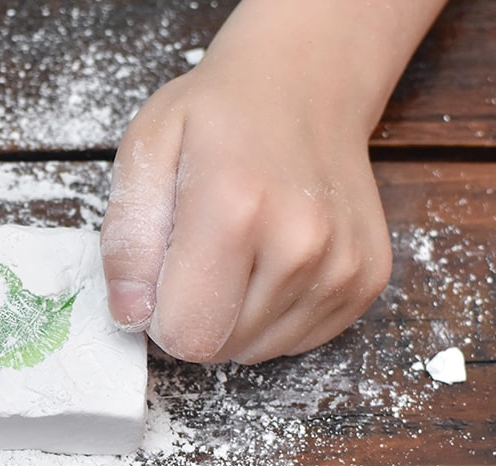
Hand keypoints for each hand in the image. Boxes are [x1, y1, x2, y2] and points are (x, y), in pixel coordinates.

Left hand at [100, 46, 390, 363]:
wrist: (303, 84)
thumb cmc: (215, 116)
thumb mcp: (146, 152)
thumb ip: (127, 239)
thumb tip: (130, 316)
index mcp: (235, 209)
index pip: (185, 334)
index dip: (157, 313)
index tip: (163, 268)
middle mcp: (302, 244)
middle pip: (219, 349)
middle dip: (194, 313)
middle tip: (199, 251)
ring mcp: (344, 265)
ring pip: (258, 351)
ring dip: (233, 316)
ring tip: (237, 249)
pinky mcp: (367, 280)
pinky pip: (297, 341)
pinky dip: (273, 314)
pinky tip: (271, 258)